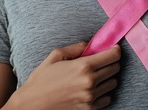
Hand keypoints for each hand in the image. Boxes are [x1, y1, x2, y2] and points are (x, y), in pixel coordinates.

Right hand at [2, 42, 120, 109]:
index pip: (113, 55)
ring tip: (95, 76)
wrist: (31, 106)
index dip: (115, 50)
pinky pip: (108, 98)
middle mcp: (90, 82)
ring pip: (113, 83)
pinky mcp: (90, 109)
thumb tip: (90, 44)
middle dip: (111, 62)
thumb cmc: (41, 80)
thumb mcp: (55, 56)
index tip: (112, 49)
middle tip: (102, 62)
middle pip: (115, 68)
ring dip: (108, 78)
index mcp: (83, 66)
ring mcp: (91, 97)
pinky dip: (104, 93)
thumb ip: (76, 47)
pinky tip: (93, 89)